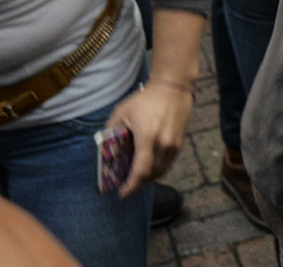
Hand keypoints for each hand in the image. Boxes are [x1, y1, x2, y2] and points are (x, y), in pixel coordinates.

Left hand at [105, 79, 191, 197]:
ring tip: (136, 180)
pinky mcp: (179, 143)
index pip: (140, 171)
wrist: (173, 88)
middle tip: (126, 188)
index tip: (121, 194)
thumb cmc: (145, 99)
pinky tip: (148, 168)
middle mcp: (164, 144)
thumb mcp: (122, 112)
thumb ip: (111, 131)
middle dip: (137, 185)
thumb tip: (103, 148)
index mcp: (148, 137)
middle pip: (151, 176)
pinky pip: (167, 164)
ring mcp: (174, 145)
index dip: (131, 186)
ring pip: (161, 171)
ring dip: (148, 179)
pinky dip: (157, 170)